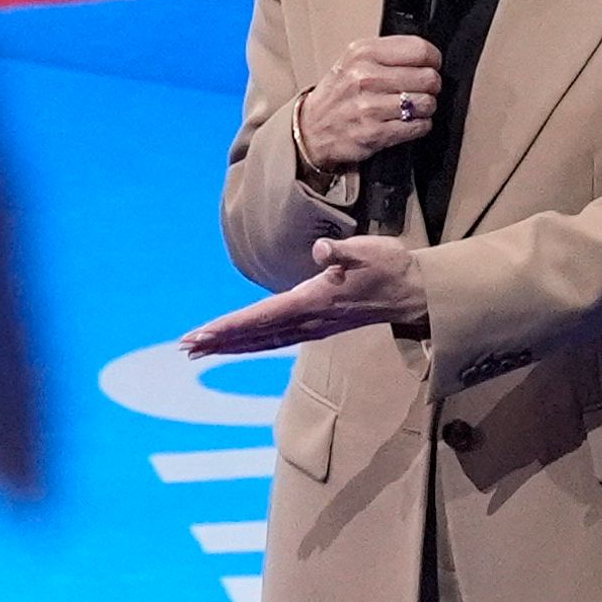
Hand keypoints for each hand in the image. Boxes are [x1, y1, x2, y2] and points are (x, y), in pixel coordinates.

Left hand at [181, 236, 428, 356]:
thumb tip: (320, 251)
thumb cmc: (392, 269)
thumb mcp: (369, 252)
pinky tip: (239, 344)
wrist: (416, 293)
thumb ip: (343, 252)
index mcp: (313, 302)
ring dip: (231, 345)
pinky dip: (252, 342)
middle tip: (185, 346)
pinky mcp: (318, 326)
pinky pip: (276, 338)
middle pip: (255, 334)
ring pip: (263, 341)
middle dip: (220, 341)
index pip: (262, 317)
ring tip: (200, 350)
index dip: (231, 325)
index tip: (202, 334)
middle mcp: (309, 320)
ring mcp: (313, 327)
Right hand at [295, 36, 443, 174]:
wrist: (311, 129)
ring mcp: (370, 107)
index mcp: (363, 53)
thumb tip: (426, 55)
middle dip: (431, 85)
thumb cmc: (338, 94)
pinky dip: (420, 126)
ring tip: (414, 107)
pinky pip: (418, 126)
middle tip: (423, 89)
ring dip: (426, 107)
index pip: (420, 50)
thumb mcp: (353, 60)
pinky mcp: (376, 133)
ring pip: (426, 103)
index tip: (431, 65)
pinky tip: (408, 123)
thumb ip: (387, 53)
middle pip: (428, 77)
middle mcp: (365, 77)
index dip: (433, 60)